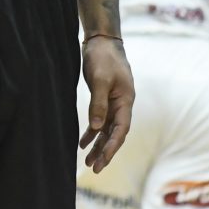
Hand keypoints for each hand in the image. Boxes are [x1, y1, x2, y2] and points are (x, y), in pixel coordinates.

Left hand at [80, 36, 134, 172]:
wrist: (101, 39)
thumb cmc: (102, 57)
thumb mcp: (99, 79)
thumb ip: (98, 103)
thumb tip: (98, 128)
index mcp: (125, 100)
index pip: (121, 130)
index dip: (112, 147)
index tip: (102, 161)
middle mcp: (122, 104)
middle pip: (115, 133)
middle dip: (105, 151)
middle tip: (94, 168)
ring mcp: (114, 101)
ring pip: (107, 129)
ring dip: (98, 144)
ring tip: (88, 162)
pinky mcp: (104, 98)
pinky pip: (100, 119)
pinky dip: (92, 131)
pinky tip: (83, 142)